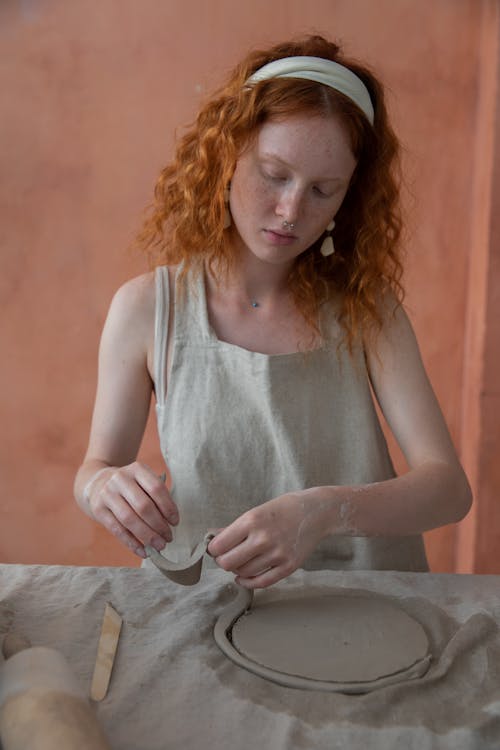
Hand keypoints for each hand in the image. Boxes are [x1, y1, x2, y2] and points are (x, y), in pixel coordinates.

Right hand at [86, 462, 178, 557]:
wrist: (97, 483)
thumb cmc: (130, 486)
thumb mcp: (142, 482)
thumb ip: (156, 498)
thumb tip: (169, 524)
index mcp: (137, 469)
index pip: (157, 488)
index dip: (169, 507)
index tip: (175, 522)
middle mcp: (120, 478)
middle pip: (143, 506)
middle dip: (159, 525)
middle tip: (169, 538)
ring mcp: (107, 493)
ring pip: (129, 519)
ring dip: (147, 536)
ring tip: (159, 545)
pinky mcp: (98, 509)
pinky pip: (117, 530)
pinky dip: (132, 543)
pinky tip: (143, 551)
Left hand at [207, 491, 324, 588]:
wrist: (317, 511)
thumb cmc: (284, 508)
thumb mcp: (257, 511)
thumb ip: (235, 528)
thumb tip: (214, 539)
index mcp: (252, 521)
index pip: (219, 546)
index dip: (214, 550)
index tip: (216, 549)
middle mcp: (263, 538)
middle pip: (228, 563)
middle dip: (223, 562)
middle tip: (225, 558)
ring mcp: (277, 554)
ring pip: (244, 572)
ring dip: (236, 570)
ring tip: (239, 562)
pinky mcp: (289, 566)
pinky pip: (262, 582)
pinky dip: (248, 583)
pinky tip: (243, 578)